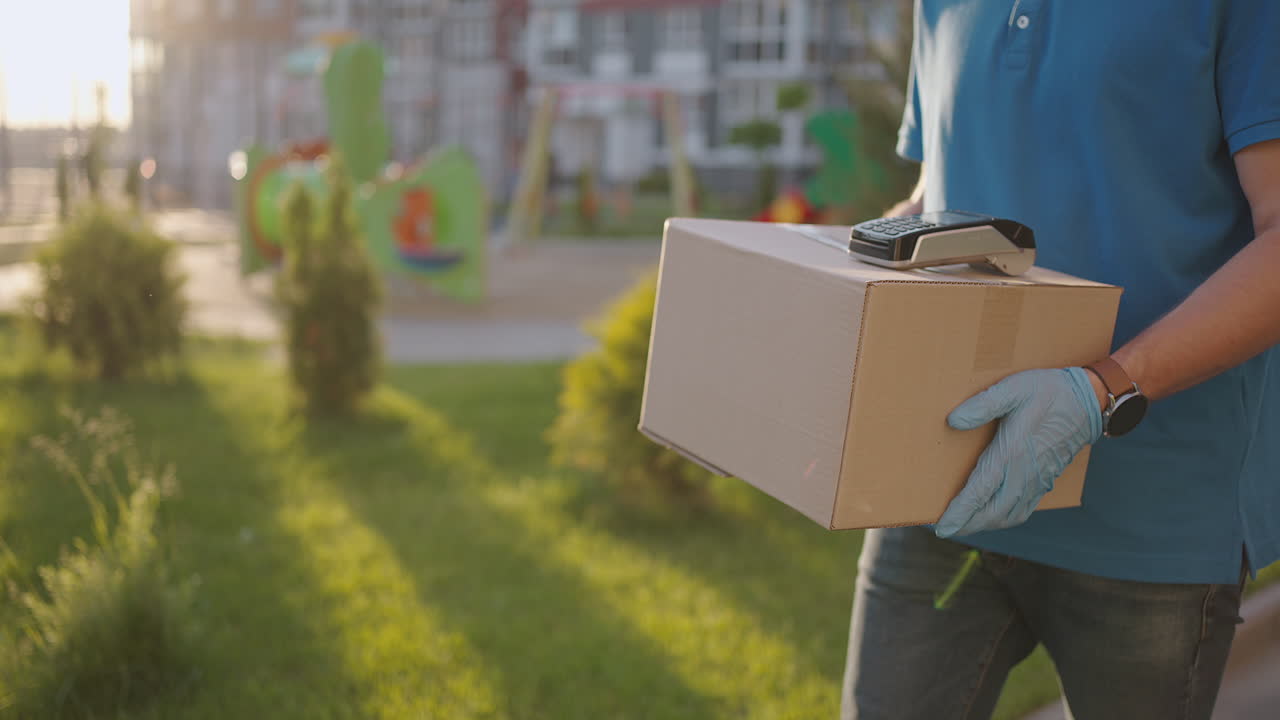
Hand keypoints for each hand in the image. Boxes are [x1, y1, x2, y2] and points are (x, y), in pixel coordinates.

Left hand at [935, 367, 1103, 537]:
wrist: (1088, 402)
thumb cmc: (1047, 391)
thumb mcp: (1013, 388)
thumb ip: (983, 404)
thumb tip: (954, 420)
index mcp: (1012, 452)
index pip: (980, 492)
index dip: (960, 512)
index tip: (942, 527)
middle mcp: (1024, 472)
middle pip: (992, 512)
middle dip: (967, 524)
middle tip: (944, 530)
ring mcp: (1037, 480)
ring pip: (1008, 515)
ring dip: (985, 525)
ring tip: (963, 525)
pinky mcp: (1045, 481)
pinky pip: (1023, 510)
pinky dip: (1004, 519)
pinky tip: (993, 517)